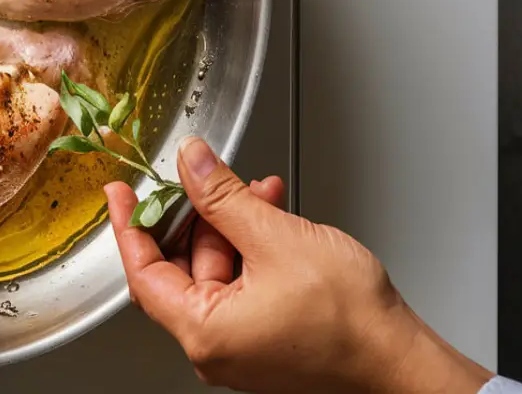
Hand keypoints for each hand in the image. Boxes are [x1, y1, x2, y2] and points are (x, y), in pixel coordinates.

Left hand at [104, 137, 491, 392]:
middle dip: (196, 214)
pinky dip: (249, 247)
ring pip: (215, 270)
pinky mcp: (264, 338)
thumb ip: (223, 196)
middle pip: (179, 267)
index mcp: (203, 332)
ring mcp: (240, 345)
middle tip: (200, 177)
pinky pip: (240, 284)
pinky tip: (268, 213)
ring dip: (231, 225)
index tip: (119, 192)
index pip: (142, 270)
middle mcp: (215, 346)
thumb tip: (192, 162)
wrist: (402, 359)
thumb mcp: (275, 238)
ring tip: (255, 190)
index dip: (129, 224)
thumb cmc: (351, 322)